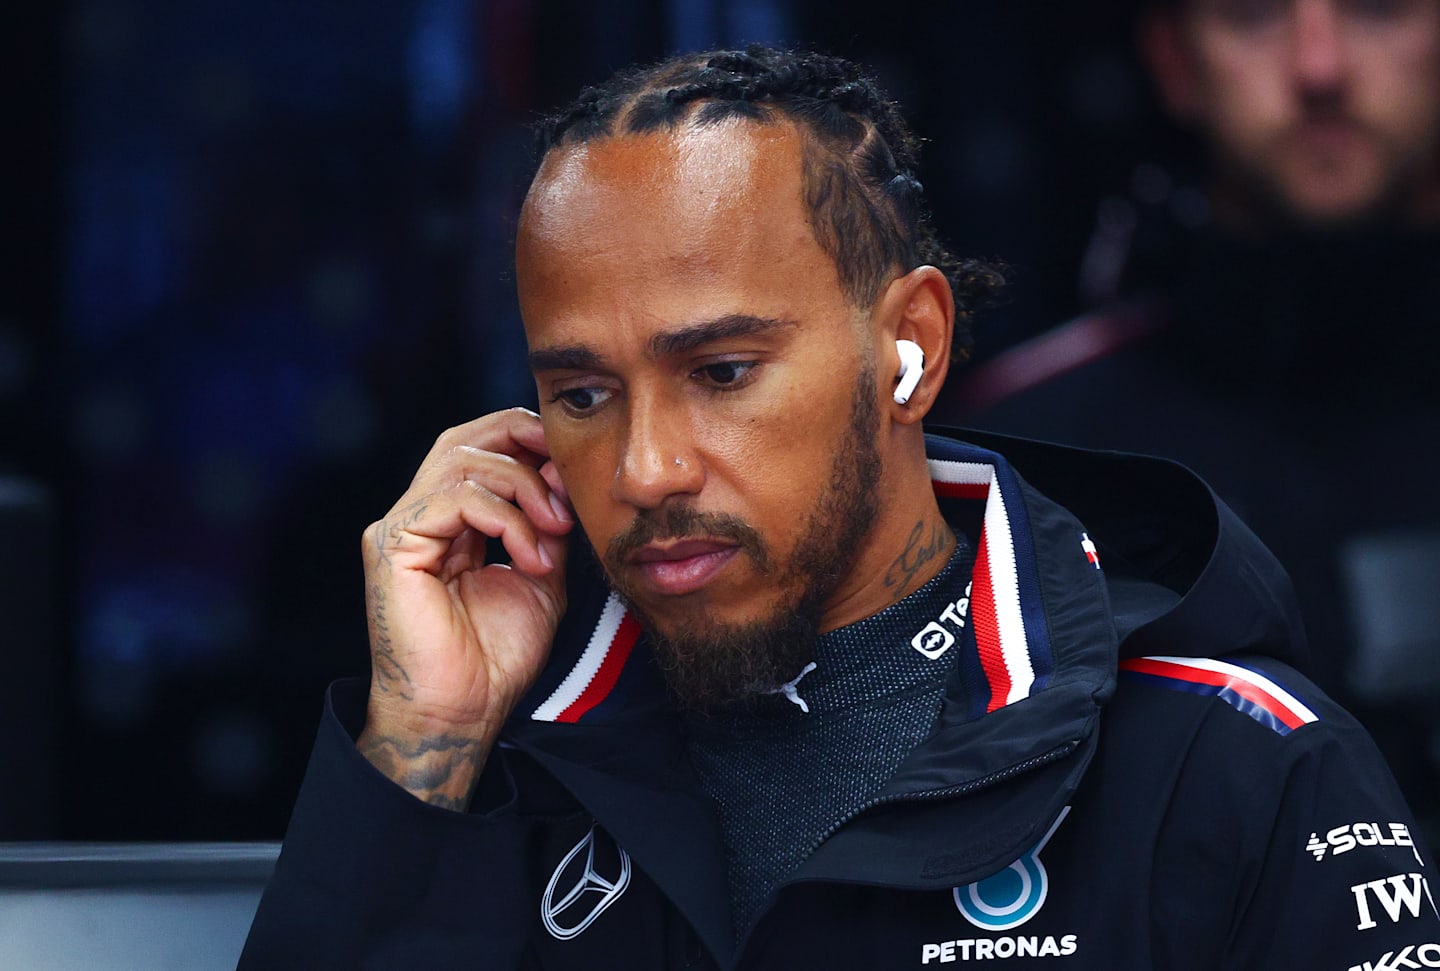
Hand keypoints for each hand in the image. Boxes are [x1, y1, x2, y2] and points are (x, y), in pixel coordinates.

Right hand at [355, 409, 573, 808]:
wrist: (462, 713)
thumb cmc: (494, 658)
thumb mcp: (539, 577)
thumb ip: (546, 527)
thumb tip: (562, 479)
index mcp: (450, 521)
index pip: (480, 449)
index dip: (525, 441)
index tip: (572, 467)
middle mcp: (420, 516)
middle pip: (463, 438)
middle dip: (521, 438)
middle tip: (565, 469)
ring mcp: (402, 527)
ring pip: (463, 462)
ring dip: (524, 488)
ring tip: (556, 529)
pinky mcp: (394, 545)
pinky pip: (456, 499)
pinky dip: (507, 520)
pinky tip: (533, 558)